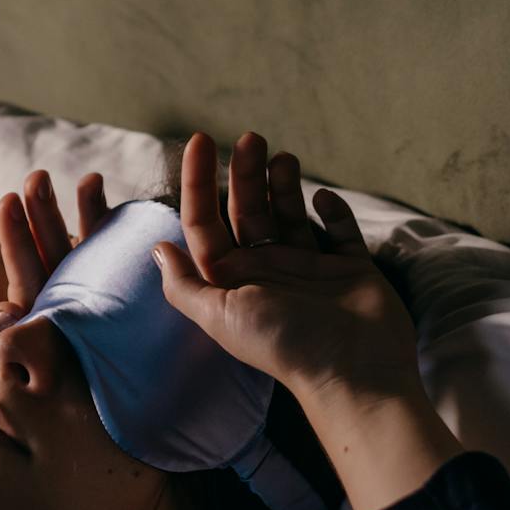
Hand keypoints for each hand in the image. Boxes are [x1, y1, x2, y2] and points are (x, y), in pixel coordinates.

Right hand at [0, 170, 108, 352]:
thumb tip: (9, 320)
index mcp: (25, 331)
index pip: (31, 292)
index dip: (24, 254)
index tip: (7, 210)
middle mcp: (52, 310)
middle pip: (58, 267)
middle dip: (45, 222)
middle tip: (32, 182)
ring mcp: (67, 283)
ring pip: (75, 248)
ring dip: (66, 210)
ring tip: (42, 176)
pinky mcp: (76, 259)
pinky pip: (89, 234)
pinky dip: (90, 208)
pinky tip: (92, 181)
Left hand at [152, 132, 422, 402]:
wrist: (352, 371)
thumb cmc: (282, 344)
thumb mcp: (218, 315)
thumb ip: (185, 285)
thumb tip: (157, 248)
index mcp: (231, 279)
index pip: (206, 222)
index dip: (198, 182)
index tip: (200, 141)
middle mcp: (266, 270)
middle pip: (248, 210)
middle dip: (245, 172)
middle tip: (250, 137)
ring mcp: (309, 267)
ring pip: (291, 213)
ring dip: (284, 183)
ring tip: (282, 157)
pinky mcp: (350, 268)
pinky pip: (340, 231)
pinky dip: (333, 211)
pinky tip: (324, 199)